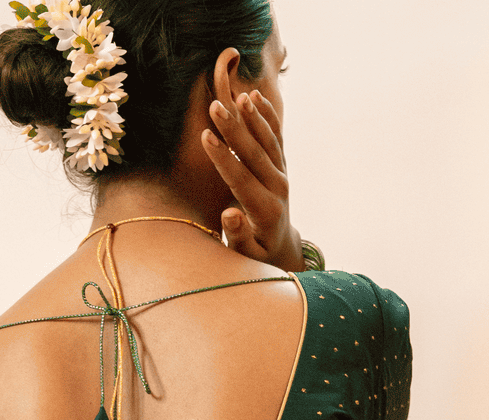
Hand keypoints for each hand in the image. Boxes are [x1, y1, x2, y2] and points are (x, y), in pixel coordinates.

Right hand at [202, 65, 305, 273]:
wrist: (280, 247)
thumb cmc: (256, 253)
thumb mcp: (246, 255)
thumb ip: (239, 236)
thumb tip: (230, 214)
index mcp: (266, 211)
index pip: (241, 179)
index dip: (223, 157)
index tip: (206, 136)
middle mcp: (278, 188)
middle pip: (254, 154)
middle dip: (234, 130)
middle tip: (216, 106)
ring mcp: (282, 174)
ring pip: (268, 141)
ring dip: (252, 117)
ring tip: (239, 96)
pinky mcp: (282, 165)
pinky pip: (276, 137)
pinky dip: (267, 116)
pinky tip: (255, 96)